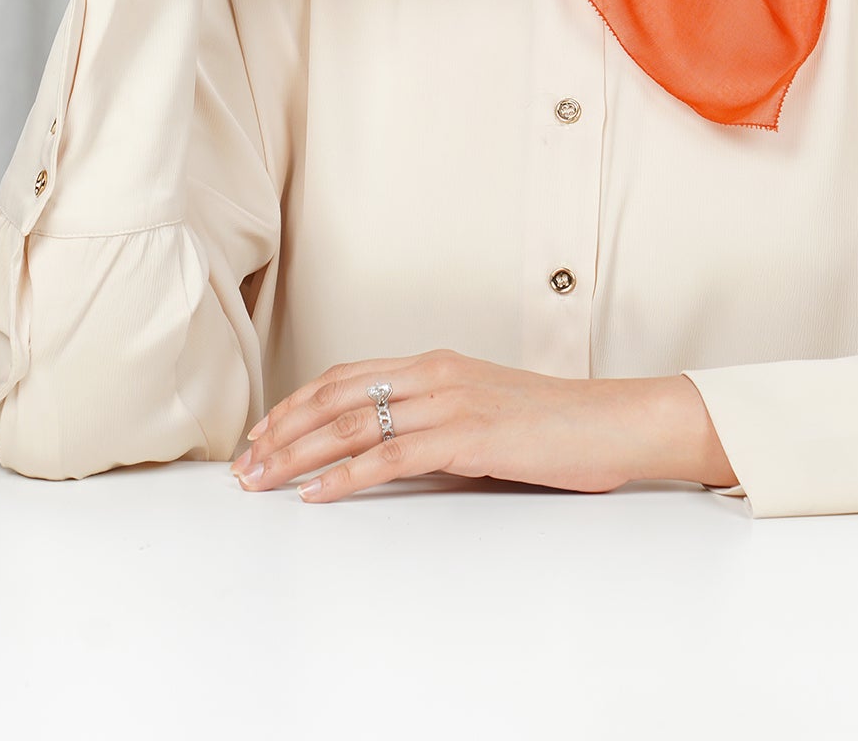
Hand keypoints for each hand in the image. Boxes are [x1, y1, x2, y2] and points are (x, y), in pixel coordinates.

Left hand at [230, 347, 656, 502]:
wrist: (613, 423)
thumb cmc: (555, 426)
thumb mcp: (483, 412)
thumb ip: (434, 422)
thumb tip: (385, 452)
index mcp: (437, 364)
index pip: (347, 375)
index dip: (297, 403)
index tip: (262, 431)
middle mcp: (436, 373)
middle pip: (336, 395)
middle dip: (282, 430)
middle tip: (244, 463)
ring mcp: (451, 401)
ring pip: (353, 423)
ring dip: (298, 454)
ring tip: (262, 479)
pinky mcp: (467, 436)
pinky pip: (392, 455)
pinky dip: (346, 476)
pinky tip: (317, 493)